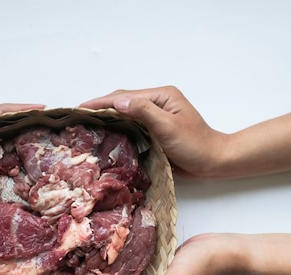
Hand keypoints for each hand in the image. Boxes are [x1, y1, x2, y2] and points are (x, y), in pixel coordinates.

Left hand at [0, 103, 44, 171]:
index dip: (22, 107)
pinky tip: (14, 136)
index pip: (3, 109)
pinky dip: (8, 129)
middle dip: (25, 110)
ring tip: (35, 123)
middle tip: (44, 114)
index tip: (41, 107)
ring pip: (1, 120)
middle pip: (4, 112)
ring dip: (18, 119)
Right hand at [80, 87, 227, 178]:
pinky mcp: (155, 130)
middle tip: (77, 115)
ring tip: (86, 123)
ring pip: (125, 113)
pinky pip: (131, 125)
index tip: (80, 107)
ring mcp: (156, 116)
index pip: (124, 96)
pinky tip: (106, 134)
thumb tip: (117, 102)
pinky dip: (117, 127)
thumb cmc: (194, 145)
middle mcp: (157, 103)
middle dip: (100, 107)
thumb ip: (143, 111)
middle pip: (122, 101)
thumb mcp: (168, 126)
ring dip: (107, 117)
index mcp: (161, 96)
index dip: (101, 102)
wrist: (213, 162)